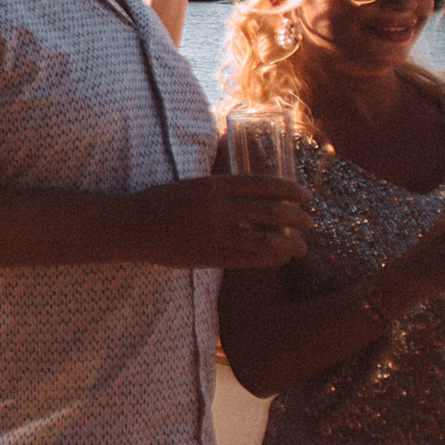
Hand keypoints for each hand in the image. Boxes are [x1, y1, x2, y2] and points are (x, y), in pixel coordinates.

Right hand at [129, 176, 314, 269]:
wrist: (133, 226)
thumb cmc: (162, 202)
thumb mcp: (192, 184)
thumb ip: (220, 187)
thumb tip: (250, 187)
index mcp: (213, 186)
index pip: (259, 184)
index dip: (286, 189)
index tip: (304, 194)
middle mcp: (216, 208)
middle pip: (266, 212)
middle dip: (294, 217)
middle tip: (311, 221)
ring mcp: (213, 234)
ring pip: (261, 240)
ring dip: (287, 244)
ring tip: (303, 247)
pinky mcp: (208, 255)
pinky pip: (245, 259)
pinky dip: (266, 260)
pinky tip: (280, 259)